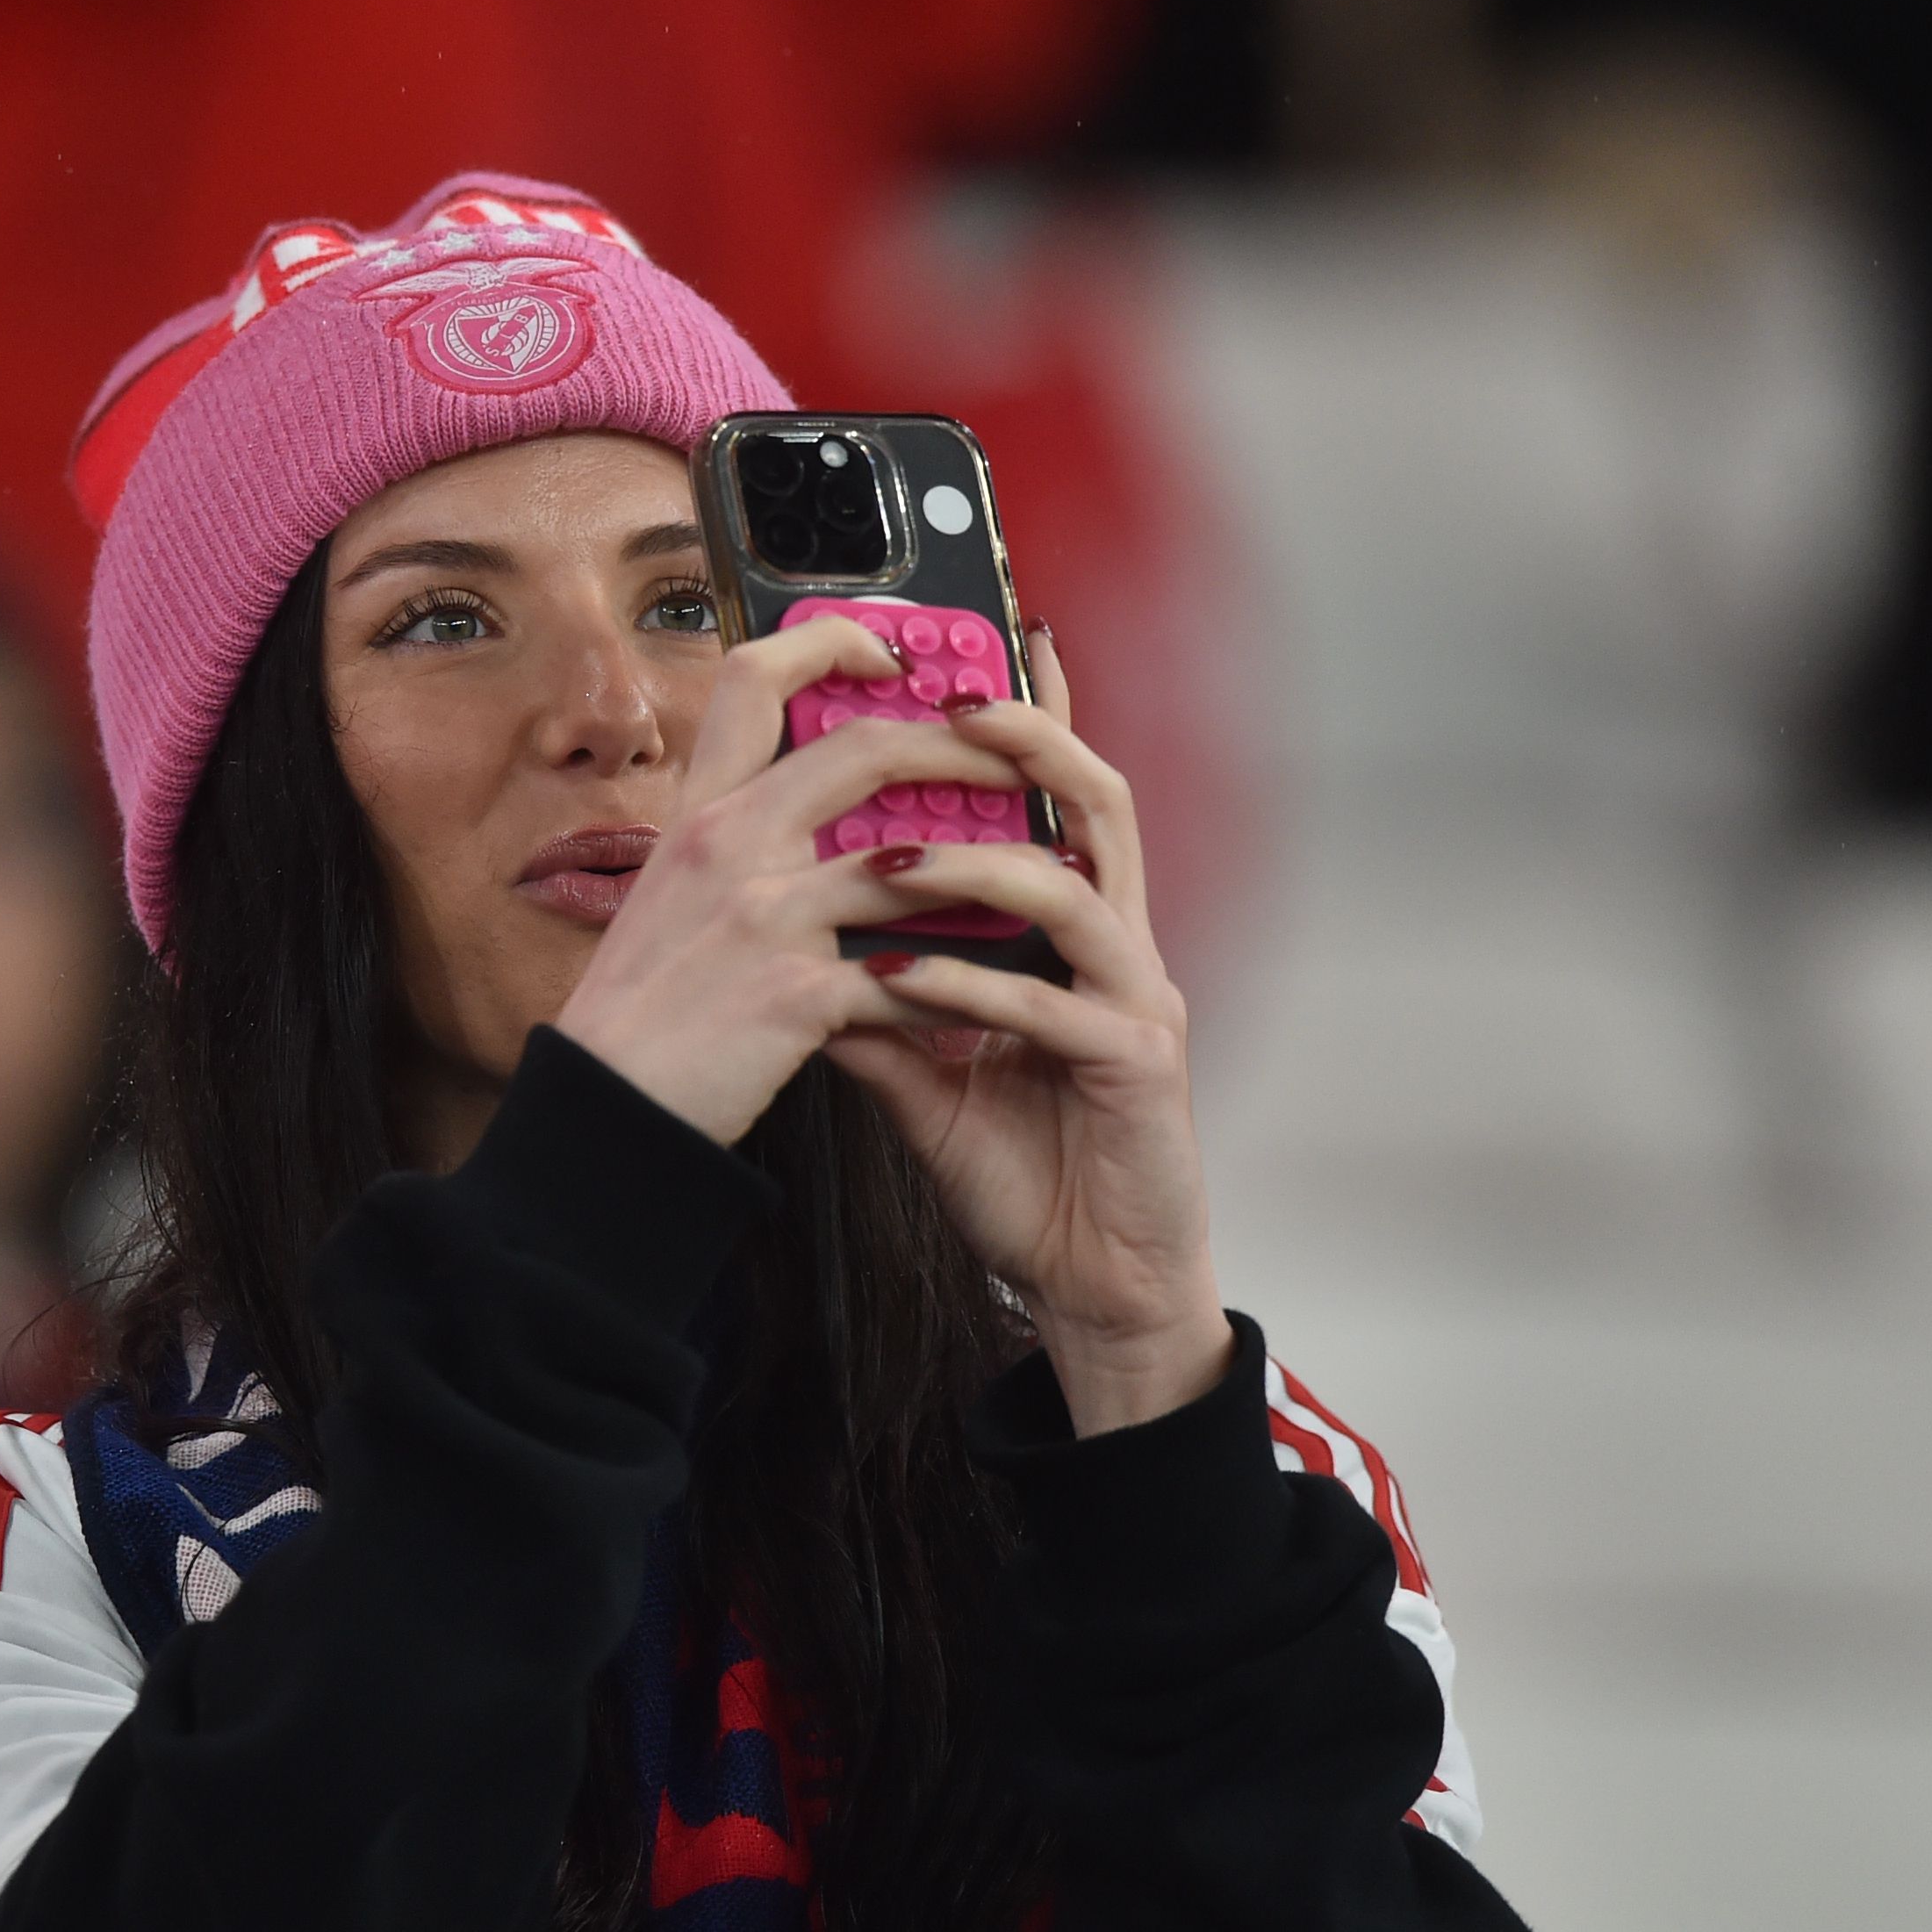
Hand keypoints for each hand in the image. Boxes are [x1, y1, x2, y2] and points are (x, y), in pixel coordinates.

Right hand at [555, 607, 1034, 1144]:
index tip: (887, 652)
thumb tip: (809, 822)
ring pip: (911, 860)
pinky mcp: (796, 993)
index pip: (754, 680)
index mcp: (698, 813)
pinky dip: (962, 984)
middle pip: (866, 748)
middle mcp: (727, 843)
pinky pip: (909, 973)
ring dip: (992, 864)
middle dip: (962, 745)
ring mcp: (763, 914)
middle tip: (1016, 757)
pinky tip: (996, 997)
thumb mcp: (669, 897)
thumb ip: (732, 849)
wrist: (603, 1109)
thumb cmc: (640, 1010)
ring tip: (1045, 873)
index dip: (827, 643)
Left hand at [822, 626, 1230, 1432]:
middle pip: (1098, 806)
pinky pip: (1054, 1006)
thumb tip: (794, 946)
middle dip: (1032, 741)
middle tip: (952, 701)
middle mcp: (1117, 949)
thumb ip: (875, 1001)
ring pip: (1080, 891)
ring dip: (981, 863)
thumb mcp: (925, 1073)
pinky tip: (905, 978)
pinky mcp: (1136, 1068)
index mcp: (1074, 936)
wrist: (1090, 1285)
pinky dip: (976, 983)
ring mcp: (1136, 1003)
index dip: (1034, 718)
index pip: (1055, 803)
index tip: (979, 646)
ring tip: (888, 855)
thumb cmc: (1024, 1172)